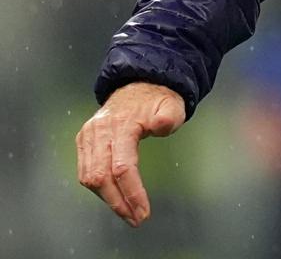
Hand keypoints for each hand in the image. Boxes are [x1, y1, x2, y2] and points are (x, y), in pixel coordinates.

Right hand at [76, 82, 185, 226]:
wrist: (138, 85)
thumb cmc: (157, 99)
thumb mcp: (172, 104)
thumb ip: (169, 116)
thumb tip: (161, 125)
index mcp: (121, 124)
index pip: (122, 166)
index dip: (132, 192)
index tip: (143, 211)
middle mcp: (99, 131)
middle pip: (101, 177)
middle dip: (118, 203)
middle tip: (136, 218)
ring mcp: (88, 136)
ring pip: (90, 177)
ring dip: (108, 199)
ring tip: (128, 212)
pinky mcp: (84, 140)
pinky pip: (86, 172)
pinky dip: (99, 189)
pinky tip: (115, 197)